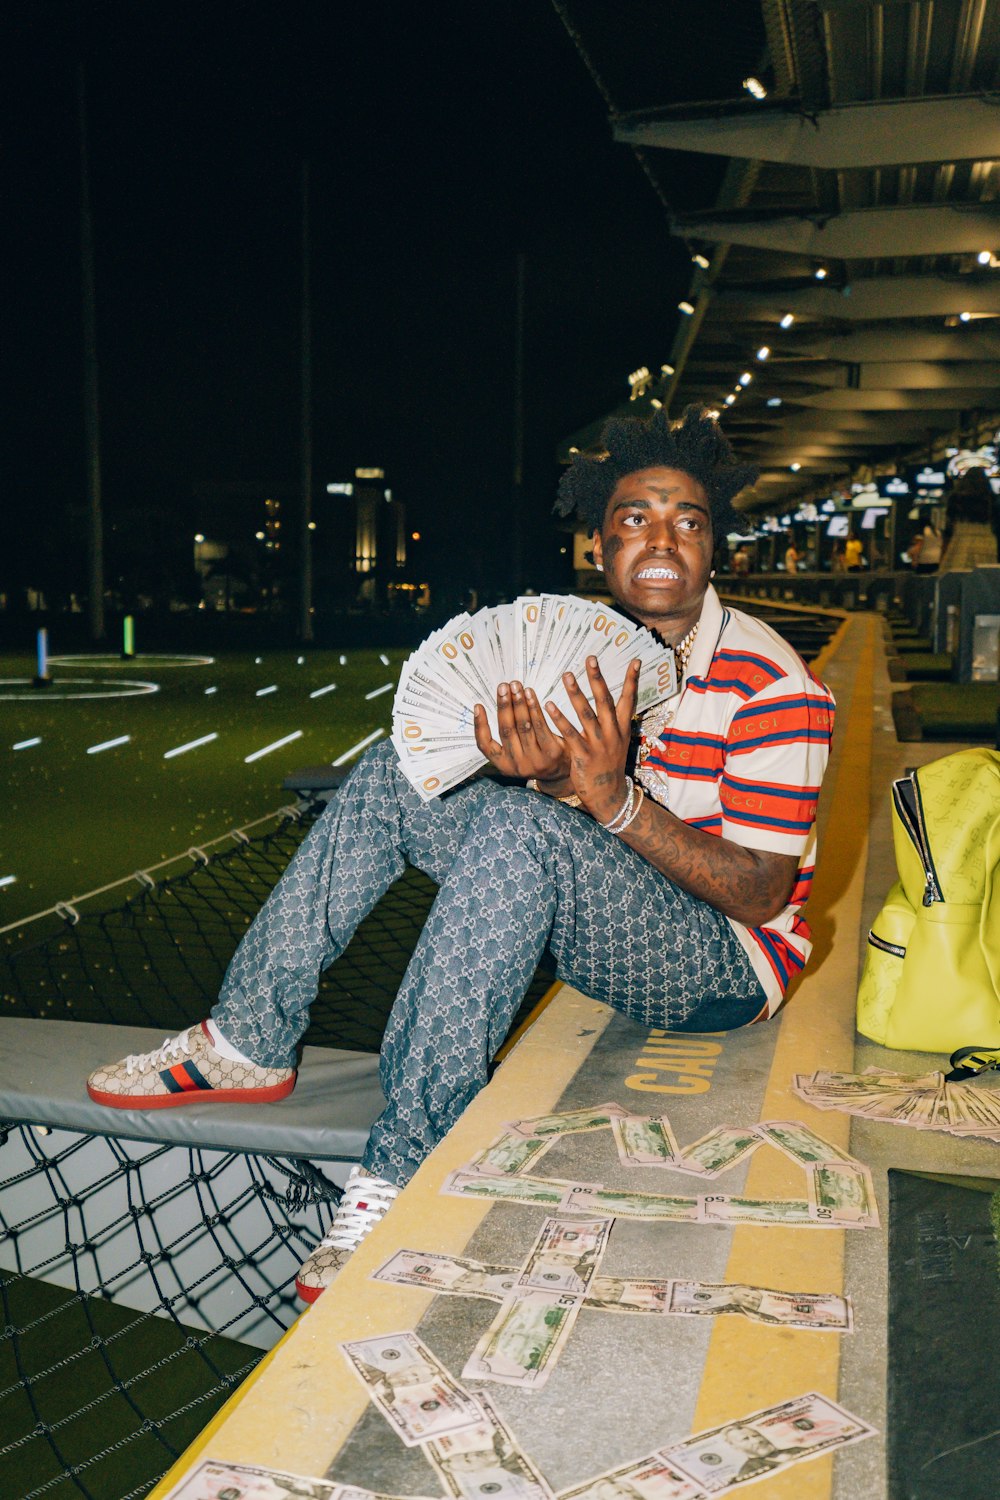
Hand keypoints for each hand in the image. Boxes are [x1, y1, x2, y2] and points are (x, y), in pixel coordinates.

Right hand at [473, 680, 570, 786]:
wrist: (564, 773)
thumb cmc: (536, 756)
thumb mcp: (517, 755)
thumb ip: (508, 738)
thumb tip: (499, 706)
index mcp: (504, 765)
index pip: (485, 745)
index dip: (480, 725)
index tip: (478, 706)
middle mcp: (517, 765)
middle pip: (506, 730)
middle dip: (504, 705)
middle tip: (503, 686)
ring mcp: (535, 760)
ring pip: (523, 726)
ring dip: (519, 703)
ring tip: (516, 686)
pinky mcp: (552, 753)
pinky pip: (541, 726)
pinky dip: (534, 708)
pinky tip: (530, 694)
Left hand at [545, 657, 640, 821]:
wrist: (608, 796)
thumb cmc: (608, 765)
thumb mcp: (618, 742)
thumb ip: (614, 722)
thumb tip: (610, 700)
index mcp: (622, 729)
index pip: (629, 700)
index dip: (632, 681)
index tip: (635, 661)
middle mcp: (613, 734)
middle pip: (606, 702)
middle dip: (598, 679)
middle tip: (591, 658)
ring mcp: (599, 745)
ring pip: (587, 715)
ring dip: (576, 694)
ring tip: (567, 675)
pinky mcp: (584, 756)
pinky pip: (571, 734)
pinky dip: (560, 719)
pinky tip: (549, 705)